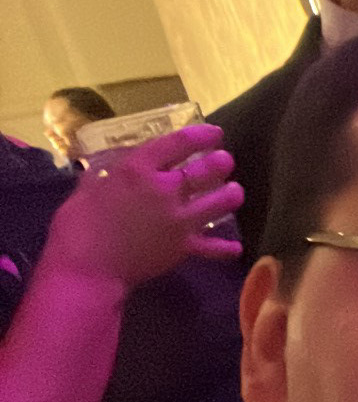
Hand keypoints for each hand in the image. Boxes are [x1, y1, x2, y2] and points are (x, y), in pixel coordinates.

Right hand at [45, 124, 243, 287]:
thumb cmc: (78, 225)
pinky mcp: (184, 248)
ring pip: (217, 203)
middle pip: (204, 172)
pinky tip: (236, 247)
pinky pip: (212, 248)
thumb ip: (108, 175)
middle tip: (226, 161)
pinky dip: (225, 248)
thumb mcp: (89, 186)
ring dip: (230, 196)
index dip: (200, 136)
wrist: (88, 268)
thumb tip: (115, 169)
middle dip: (219, 163)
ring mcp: (179, 220)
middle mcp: (165, 191)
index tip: (215, 133)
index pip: (178, 144)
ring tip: (236, 191)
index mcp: (138, 169)